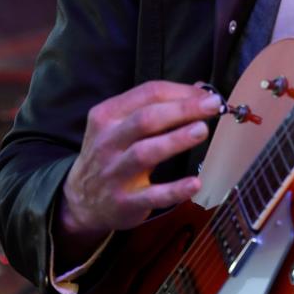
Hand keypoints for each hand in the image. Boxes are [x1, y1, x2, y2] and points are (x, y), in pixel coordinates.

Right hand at [55, 81, 222, 258]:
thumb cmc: (111, 155)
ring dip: (175, 140)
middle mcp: (107, 142)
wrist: (81, 200)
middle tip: (212, 106)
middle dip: (182, 110)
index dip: (181, 92)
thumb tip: (199, 91)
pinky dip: (175, 190)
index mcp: (107, 116)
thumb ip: (155, 107)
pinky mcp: (125, 202)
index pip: (146, 94)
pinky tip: (195, 183)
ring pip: (145, 152)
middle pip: (145, 119)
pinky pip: (153, 196)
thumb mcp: (119, 125)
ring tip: (201, 130)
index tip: (207, 95)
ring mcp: (114, 173)